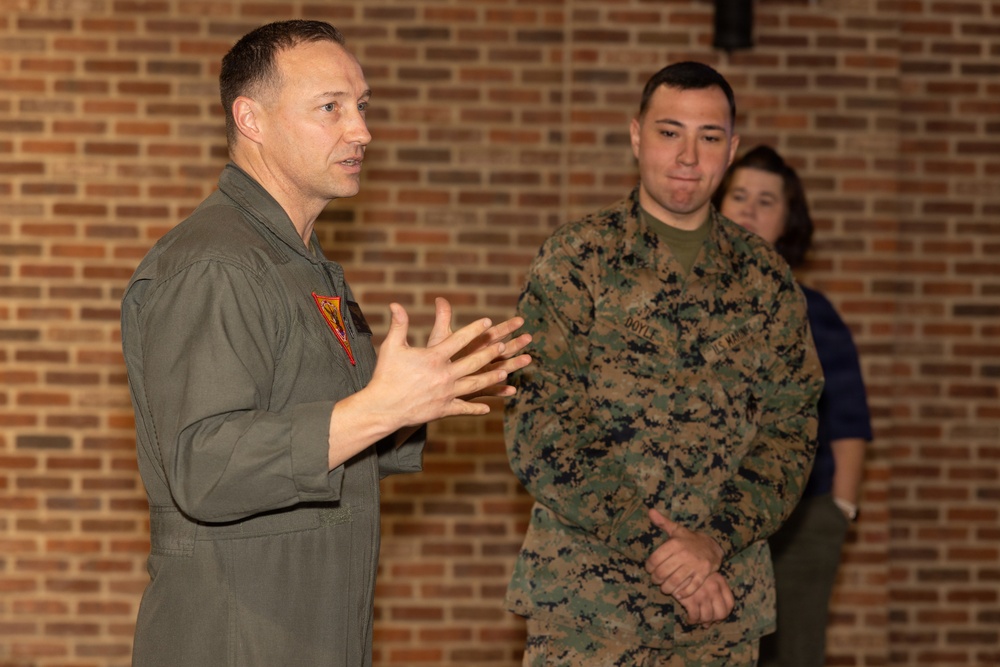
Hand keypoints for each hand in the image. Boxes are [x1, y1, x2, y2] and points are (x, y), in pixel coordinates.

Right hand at [367, 299, 524, 424]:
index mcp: (434, 358)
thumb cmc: (385, 375)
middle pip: (473, 361)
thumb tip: (395, 304)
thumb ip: (399, 324)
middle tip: (503, 345)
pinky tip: (488, 407)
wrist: (382, 408)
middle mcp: (444, 375)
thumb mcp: (391, 346)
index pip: (459, 340)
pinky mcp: (443, 410)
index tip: (487, 322)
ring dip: (491, 377)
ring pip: (475, 384)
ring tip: (505, 371)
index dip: (474, 329)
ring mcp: (446, 394)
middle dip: (489, 352)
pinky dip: (476, 408)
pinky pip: (464, 408)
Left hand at [426, 297, 531, 398]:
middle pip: (502, 350)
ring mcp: (481, 374)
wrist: (431, 379)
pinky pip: (490, 391)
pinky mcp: (476, 389)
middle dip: (515, 344)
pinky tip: (511, 391)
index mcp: (475, 345)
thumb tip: (440, 298)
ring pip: (501, 369)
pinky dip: (500, 391)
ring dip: (514, 364)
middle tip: (529, 337)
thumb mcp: (440, 337)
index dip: (507, 327)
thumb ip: (443, 319)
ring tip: (527, 359)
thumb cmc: (435, 357)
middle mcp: (481, 359)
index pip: (494, 334)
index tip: (520, 320)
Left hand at [645, 509, 724, 599]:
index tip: (650, 570)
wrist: (712, 545)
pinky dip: (683, 593)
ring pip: (675, 582)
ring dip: (667, 588)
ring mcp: (695, 564)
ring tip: (665, 588)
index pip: (655, 559)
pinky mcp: (704, 574)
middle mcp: (684, 554)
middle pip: (663, 572)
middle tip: (656, 580)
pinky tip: (678, 594)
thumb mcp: (677, 529)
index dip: (649, 567)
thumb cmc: (690, 539)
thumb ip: (663, 522)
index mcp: (675, 543)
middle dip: (656, 579)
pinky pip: (691, 587)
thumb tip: (650, 510)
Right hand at [673, 572, 733, 626]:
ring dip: (701, 622)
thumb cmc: (689, 572)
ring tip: (696, 620)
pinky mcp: (690, 599)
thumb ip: (713, 593)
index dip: (724, 613)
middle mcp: (714, 589)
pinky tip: (688, 619)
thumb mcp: (706, 576)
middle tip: (706, 621)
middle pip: (721, 614)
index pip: (730, 604)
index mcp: (720, 582)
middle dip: (713, 620)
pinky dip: (692, 621)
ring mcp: (703, 595)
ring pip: (708, 617)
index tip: (716, 617)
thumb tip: (709, 621)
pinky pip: (694, 617)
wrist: (674, 566)